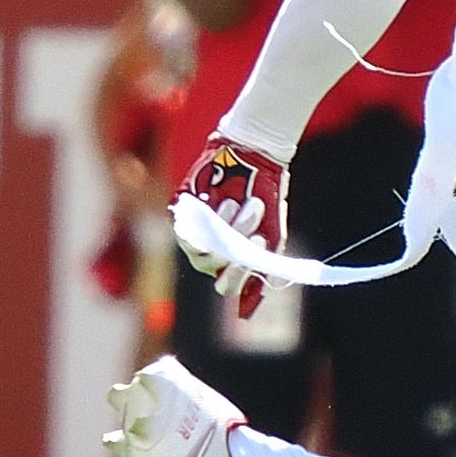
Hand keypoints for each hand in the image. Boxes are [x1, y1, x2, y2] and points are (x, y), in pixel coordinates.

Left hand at [178, 135, 289, 320]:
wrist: (256, 156)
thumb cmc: (266, 196)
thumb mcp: (272, 234)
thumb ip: (267, 265)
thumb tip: (258, 300)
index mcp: (230, 260)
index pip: (226, 283)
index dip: (239, 274)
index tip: (258, 252)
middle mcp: (208, 249)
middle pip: (210, 267)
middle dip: (234, 252)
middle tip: (256, 233)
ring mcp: (193, 230)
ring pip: (200, 248)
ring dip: (226, 229)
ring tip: (242, 205)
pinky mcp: (182, 210)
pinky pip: (186, 226)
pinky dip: (208, 217)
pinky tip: (224, 202)